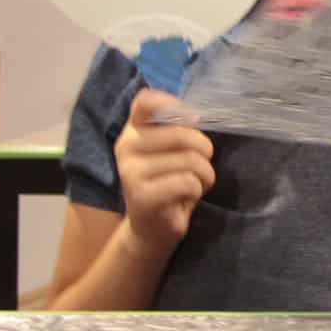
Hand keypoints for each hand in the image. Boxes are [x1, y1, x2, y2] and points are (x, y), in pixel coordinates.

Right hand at [114, 89, 214, 257]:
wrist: (151, 228)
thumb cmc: (168, 182)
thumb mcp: (171, 151)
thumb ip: (177, 128)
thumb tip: (194, 115)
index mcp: (133, 130)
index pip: (146, 101)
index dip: (174, 105)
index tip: (192, 121)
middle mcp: (126, 146)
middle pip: (182, 134)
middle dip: (204, 151)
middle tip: (201, 166)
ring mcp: (131, 172)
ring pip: (190, 160)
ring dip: (204, 174)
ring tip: (194, 184)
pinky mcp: (141, 196)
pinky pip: (188, 182)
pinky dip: (197, 190)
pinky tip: (186, 197)